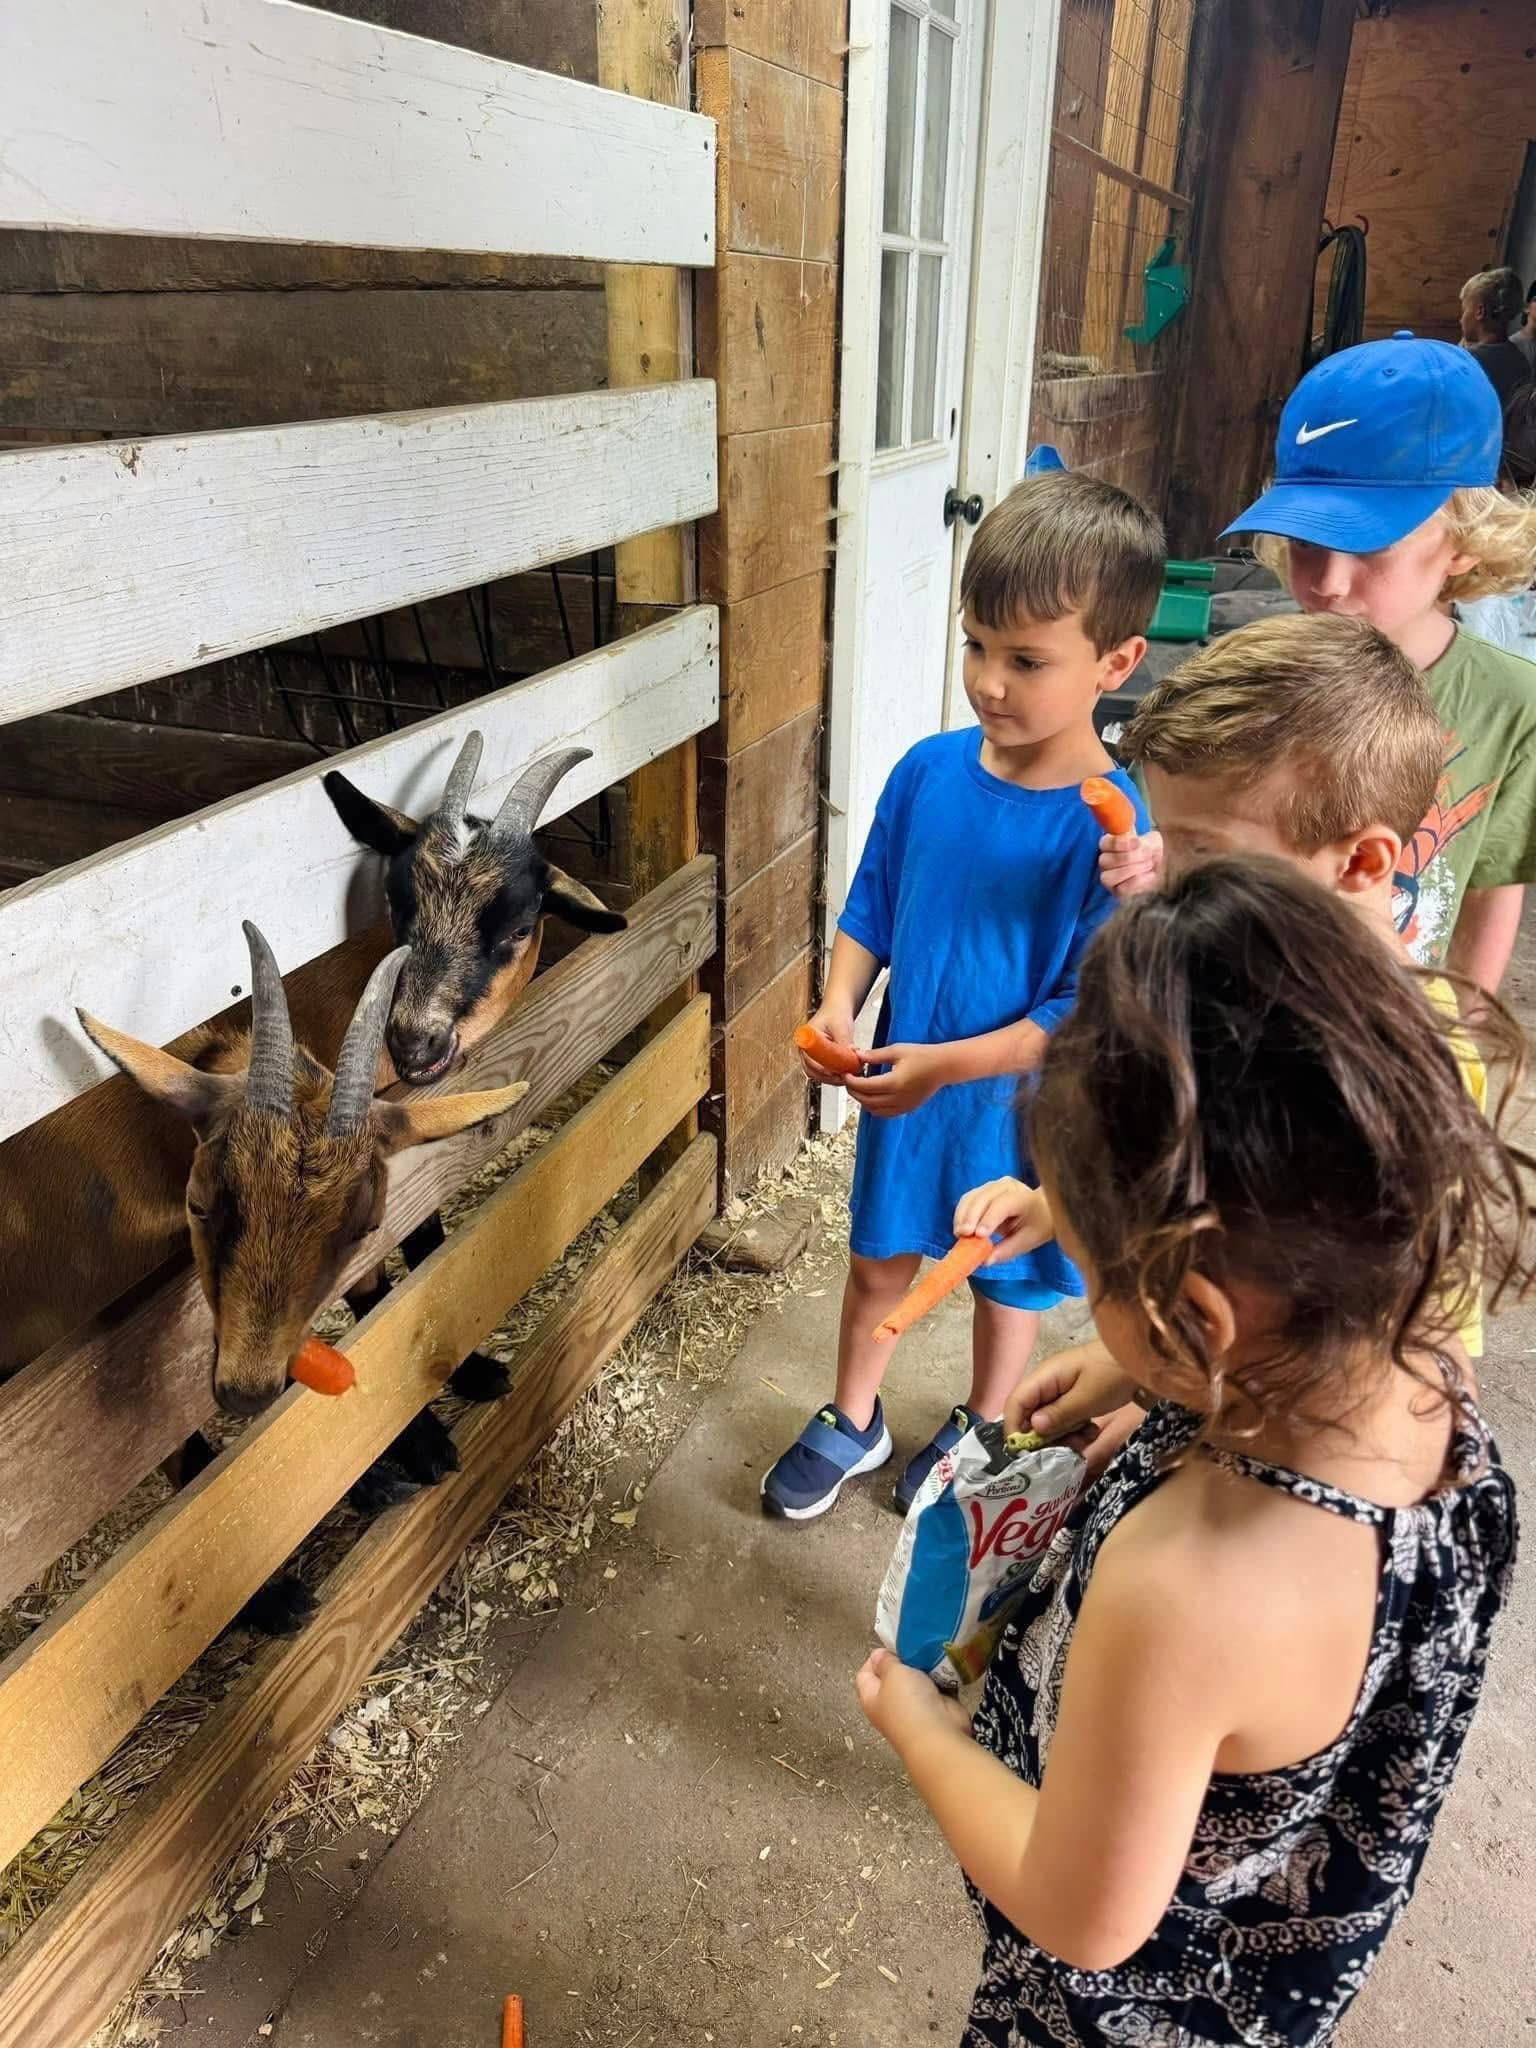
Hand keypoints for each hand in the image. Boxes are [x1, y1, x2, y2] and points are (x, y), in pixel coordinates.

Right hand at [796, 1004, 858, 1084]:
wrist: (837, 1009)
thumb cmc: (836, 1013)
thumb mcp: (841, 1026)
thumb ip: (845, 1041)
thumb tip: (853, 1054)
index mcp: (805, 1040)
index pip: (809, 1060)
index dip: (822, 1070)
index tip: (835, 1073)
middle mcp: (805, 1050)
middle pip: (813, 1071)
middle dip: (829, 1078)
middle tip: (845, 1078)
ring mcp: (812, 1056)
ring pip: (819, 1075)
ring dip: (833, 1079)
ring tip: (848, 1076)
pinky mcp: (820, 1060)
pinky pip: (825, 1073)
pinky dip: (835, 1075)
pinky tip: (847, 1073)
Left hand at [846, 1041, 951, 1117]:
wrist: (943, 1067)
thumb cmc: (921, 1055)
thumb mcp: (896, 1050)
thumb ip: (874, 1055)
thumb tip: (856, 1055)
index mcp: (894, 1083)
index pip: (864, 1087)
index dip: (851, 1081)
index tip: (845, 1073)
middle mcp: (897, 1098)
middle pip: (866, 1100)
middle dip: (854, 1091)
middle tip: (849, 1080)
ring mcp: (903, 1106)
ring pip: (874, 1110)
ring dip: (863, 1100)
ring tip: (859, 1087)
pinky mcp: (907, 1109)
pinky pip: (885, 1113)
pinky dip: (874, 1107)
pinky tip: (872, 1095)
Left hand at [855, 1648, 971, 1753]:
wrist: (940, 1736)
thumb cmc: (909, 1705)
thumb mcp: (892, 1674)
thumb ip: (886, 1661)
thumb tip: (879, 1655)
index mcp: (872, 1698)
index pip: (866, 1673)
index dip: (876, 1658)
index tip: (892, 1646)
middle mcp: (892, 1704)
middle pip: (894, 1674)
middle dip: (905, 1659)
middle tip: (916, 1645)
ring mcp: (917, 1706)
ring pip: (919, 1678)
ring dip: (926, 1665)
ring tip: (932, 1650)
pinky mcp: (939, 1706)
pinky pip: (939, 1684)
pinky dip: (943, 1675)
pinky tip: (946, 1662)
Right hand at [954, 1177, 1054, 1263]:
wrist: (1041, 1208)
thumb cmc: (1038, 1225)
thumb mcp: (1029, 1241)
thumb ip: (1007, 1250)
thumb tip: (985, 1261)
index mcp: (1025, 1198)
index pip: (1003, 1204)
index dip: (989, 1218)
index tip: (978, 1235)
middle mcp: (1008, 1186)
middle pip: (983, 1198)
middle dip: (970, 1216)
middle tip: (963, 1235)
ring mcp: (994, 1186)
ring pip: (972, 1197)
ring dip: (962, 1215)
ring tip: (958, 1234)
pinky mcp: (983, 1190)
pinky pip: (968, 1200)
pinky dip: (961, 1214)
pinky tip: (959, 1229)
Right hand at [1003, 1341, 1137, 1453]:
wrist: (1143, 1360)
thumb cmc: (1113, 1375)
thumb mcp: (1087, 1398)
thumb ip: (1058, 1414)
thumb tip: (1032, 1428)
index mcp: (1044, 1377)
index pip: (1015, 1403)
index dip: (1014, 1428)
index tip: (1026, 1453)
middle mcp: (1048, 1383)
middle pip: (1031, 1415)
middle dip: (1045, 1437)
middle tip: (1067, 1447)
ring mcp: (1062, 1390)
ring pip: (1049, 1420)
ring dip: (1064, 1435)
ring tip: (1085, 1439)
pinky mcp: (1076, 1397)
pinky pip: (1066, 1418)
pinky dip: (1076, 1429)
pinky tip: (1092, 1432)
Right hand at [1099, 828, 1163, 897]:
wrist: (1160, 865)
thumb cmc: (1151, 850)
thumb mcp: (1150, 840)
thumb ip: (1142, 839)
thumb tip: (1137, 840)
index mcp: (1108, 844)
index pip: (1105, 843)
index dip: (1120, 843)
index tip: (1138, 842)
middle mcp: (1104, 861)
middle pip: (1104, 860)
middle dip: (1129, 857)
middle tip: (1148, 853)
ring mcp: (1108, 878)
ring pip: (1108, 877)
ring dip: (1131, 870)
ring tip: (1148, 864)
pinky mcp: (1117, 891)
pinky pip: (1121, 889)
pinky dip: (1137, 881)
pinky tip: (1149, 874)